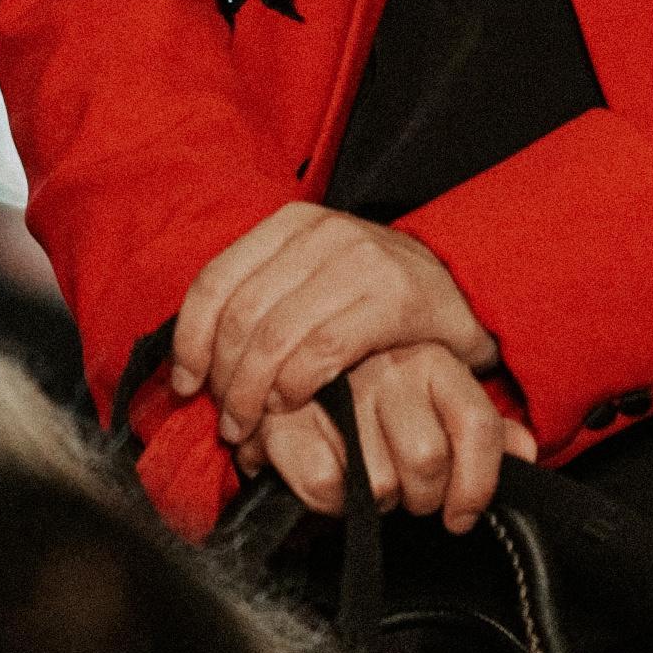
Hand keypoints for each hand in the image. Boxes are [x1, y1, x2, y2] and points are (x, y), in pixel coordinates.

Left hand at [170, 203, 496, 442]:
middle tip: (228, 423)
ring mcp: (360, 259)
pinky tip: (291, 405)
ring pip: (274, 337)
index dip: (191, 340)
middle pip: (241, 316)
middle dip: (224, 381)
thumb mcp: (312, 278)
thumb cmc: (373, 295)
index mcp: (292, 224)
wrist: (463, 286)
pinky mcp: (393, 296)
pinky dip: (294, 387)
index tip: (188, 385)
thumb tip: (191, 361)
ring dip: (252, 395)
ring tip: (251, 428)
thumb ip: (261, 300)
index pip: (217, 280)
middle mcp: (322, 232)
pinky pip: (322, 350)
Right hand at [231, 343, 536, 533]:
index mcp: (433, 356)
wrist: (291, 360)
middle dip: (422, 495)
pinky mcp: (288, 417)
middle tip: (405, 487)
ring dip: (376, 500)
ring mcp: (338, 388)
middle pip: (427, 463)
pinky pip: (325, 488)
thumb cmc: (376, 389)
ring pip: (378, 485)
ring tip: (367, 475)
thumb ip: (482, 427)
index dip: (477, 484)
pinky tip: (332, 480)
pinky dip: (329, 502)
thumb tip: (525, 453)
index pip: (477, 425)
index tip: (462, 512)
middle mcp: (389, 366)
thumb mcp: (437, 394)